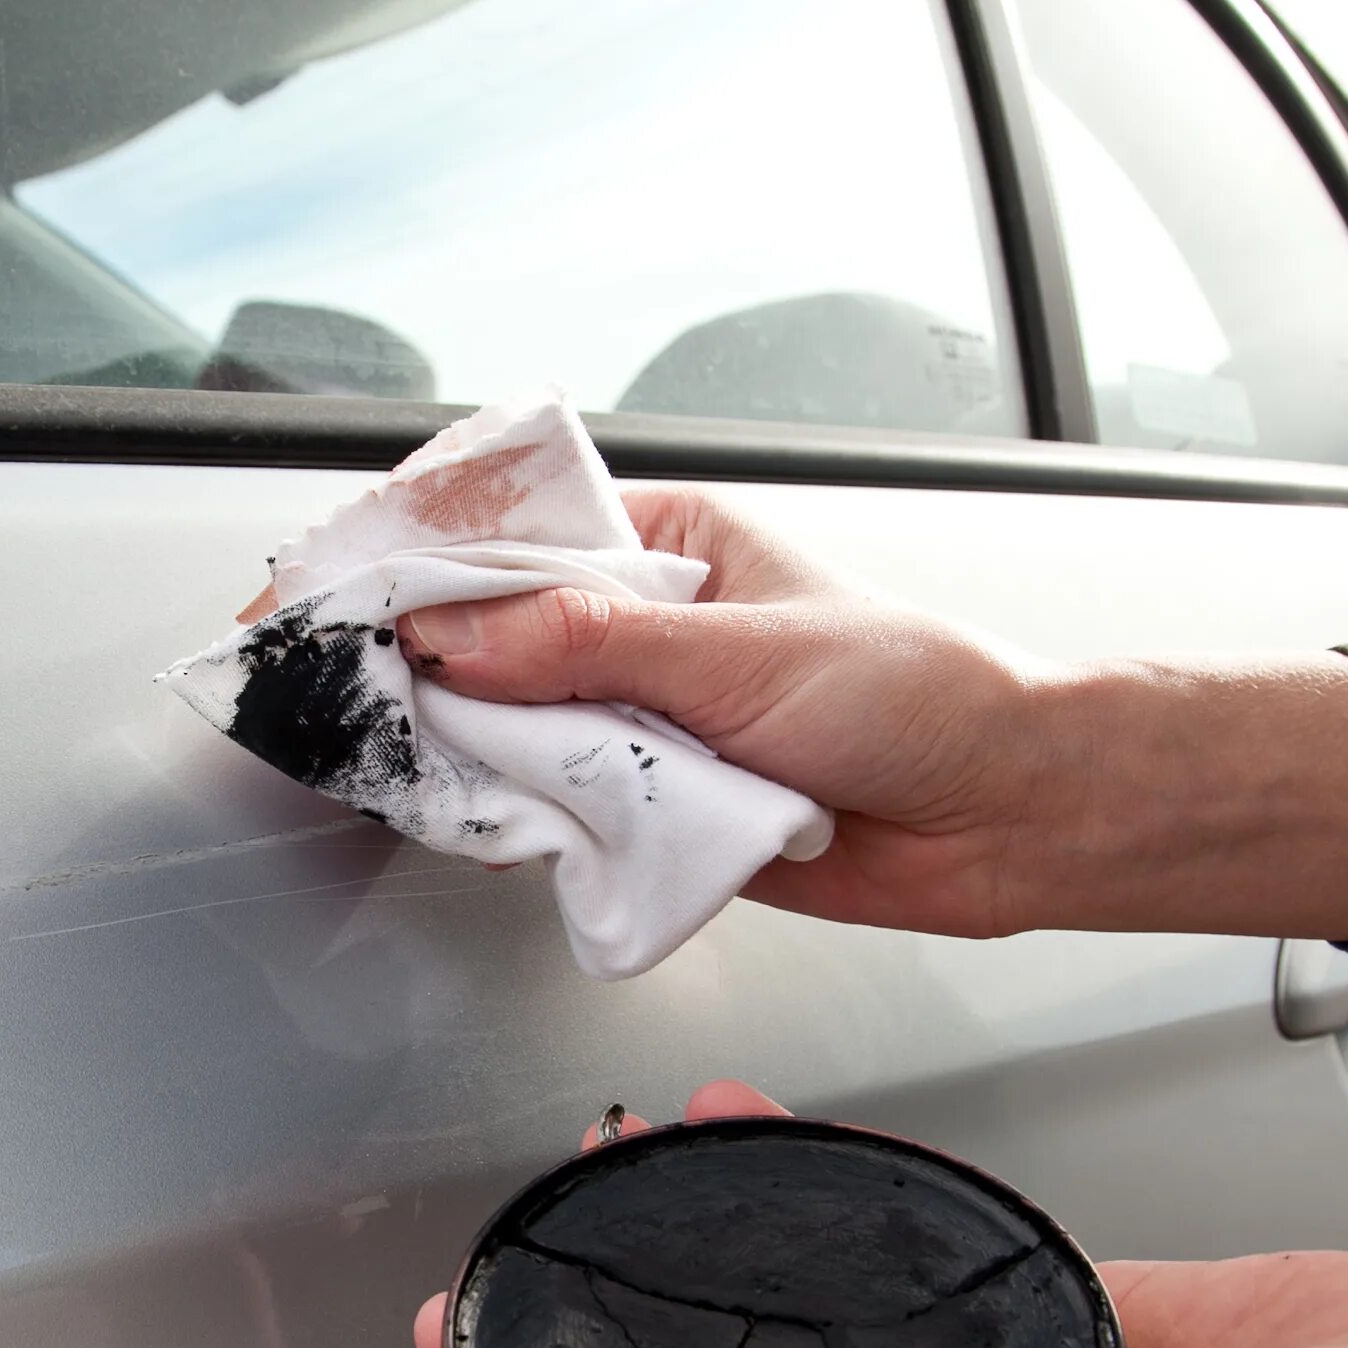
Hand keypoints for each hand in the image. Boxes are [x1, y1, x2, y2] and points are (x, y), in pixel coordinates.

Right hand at [395, 491, 1347, 940]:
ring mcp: (643, 718)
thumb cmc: (920, 694)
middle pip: (491, 632)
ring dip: (474, 744)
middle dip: (423, 658)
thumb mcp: (743, 652)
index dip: (417, 552)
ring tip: (408, 751)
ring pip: (513, 724)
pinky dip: (520, 814)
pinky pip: (558, 806)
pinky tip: (487, 812)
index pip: (514, 531)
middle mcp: (646, 628)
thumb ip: (592, 647)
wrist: (1010, 816)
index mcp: (671, 545)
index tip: (338, 583)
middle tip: (341, 683)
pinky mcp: (653, 806)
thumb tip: (460, 633)